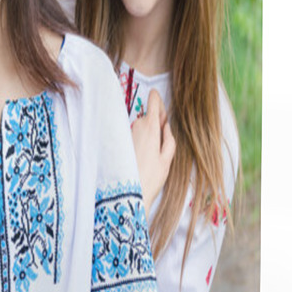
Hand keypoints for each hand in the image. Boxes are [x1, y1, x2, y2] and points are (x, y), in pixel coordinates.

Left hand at [130, 89, 175, 211]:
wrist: (129, 192)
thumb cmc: (151, 177)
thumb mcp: (167, 159)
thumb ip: (169, 138)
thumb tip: (166, 126)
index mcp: (150, 127)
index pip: (154, 102)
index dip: (157, 99)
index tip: (158, 99)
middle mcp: (137, 126)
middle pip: (149, 116)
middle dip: (156, 125)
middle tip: (161, 144)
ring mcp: (128, 133)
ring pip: (142, 127)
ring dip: (148, 134)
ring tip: (151, 155)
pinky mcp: (122, 141)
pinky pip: (135, 135)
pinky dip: (140, 141)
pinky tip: (142, 158)